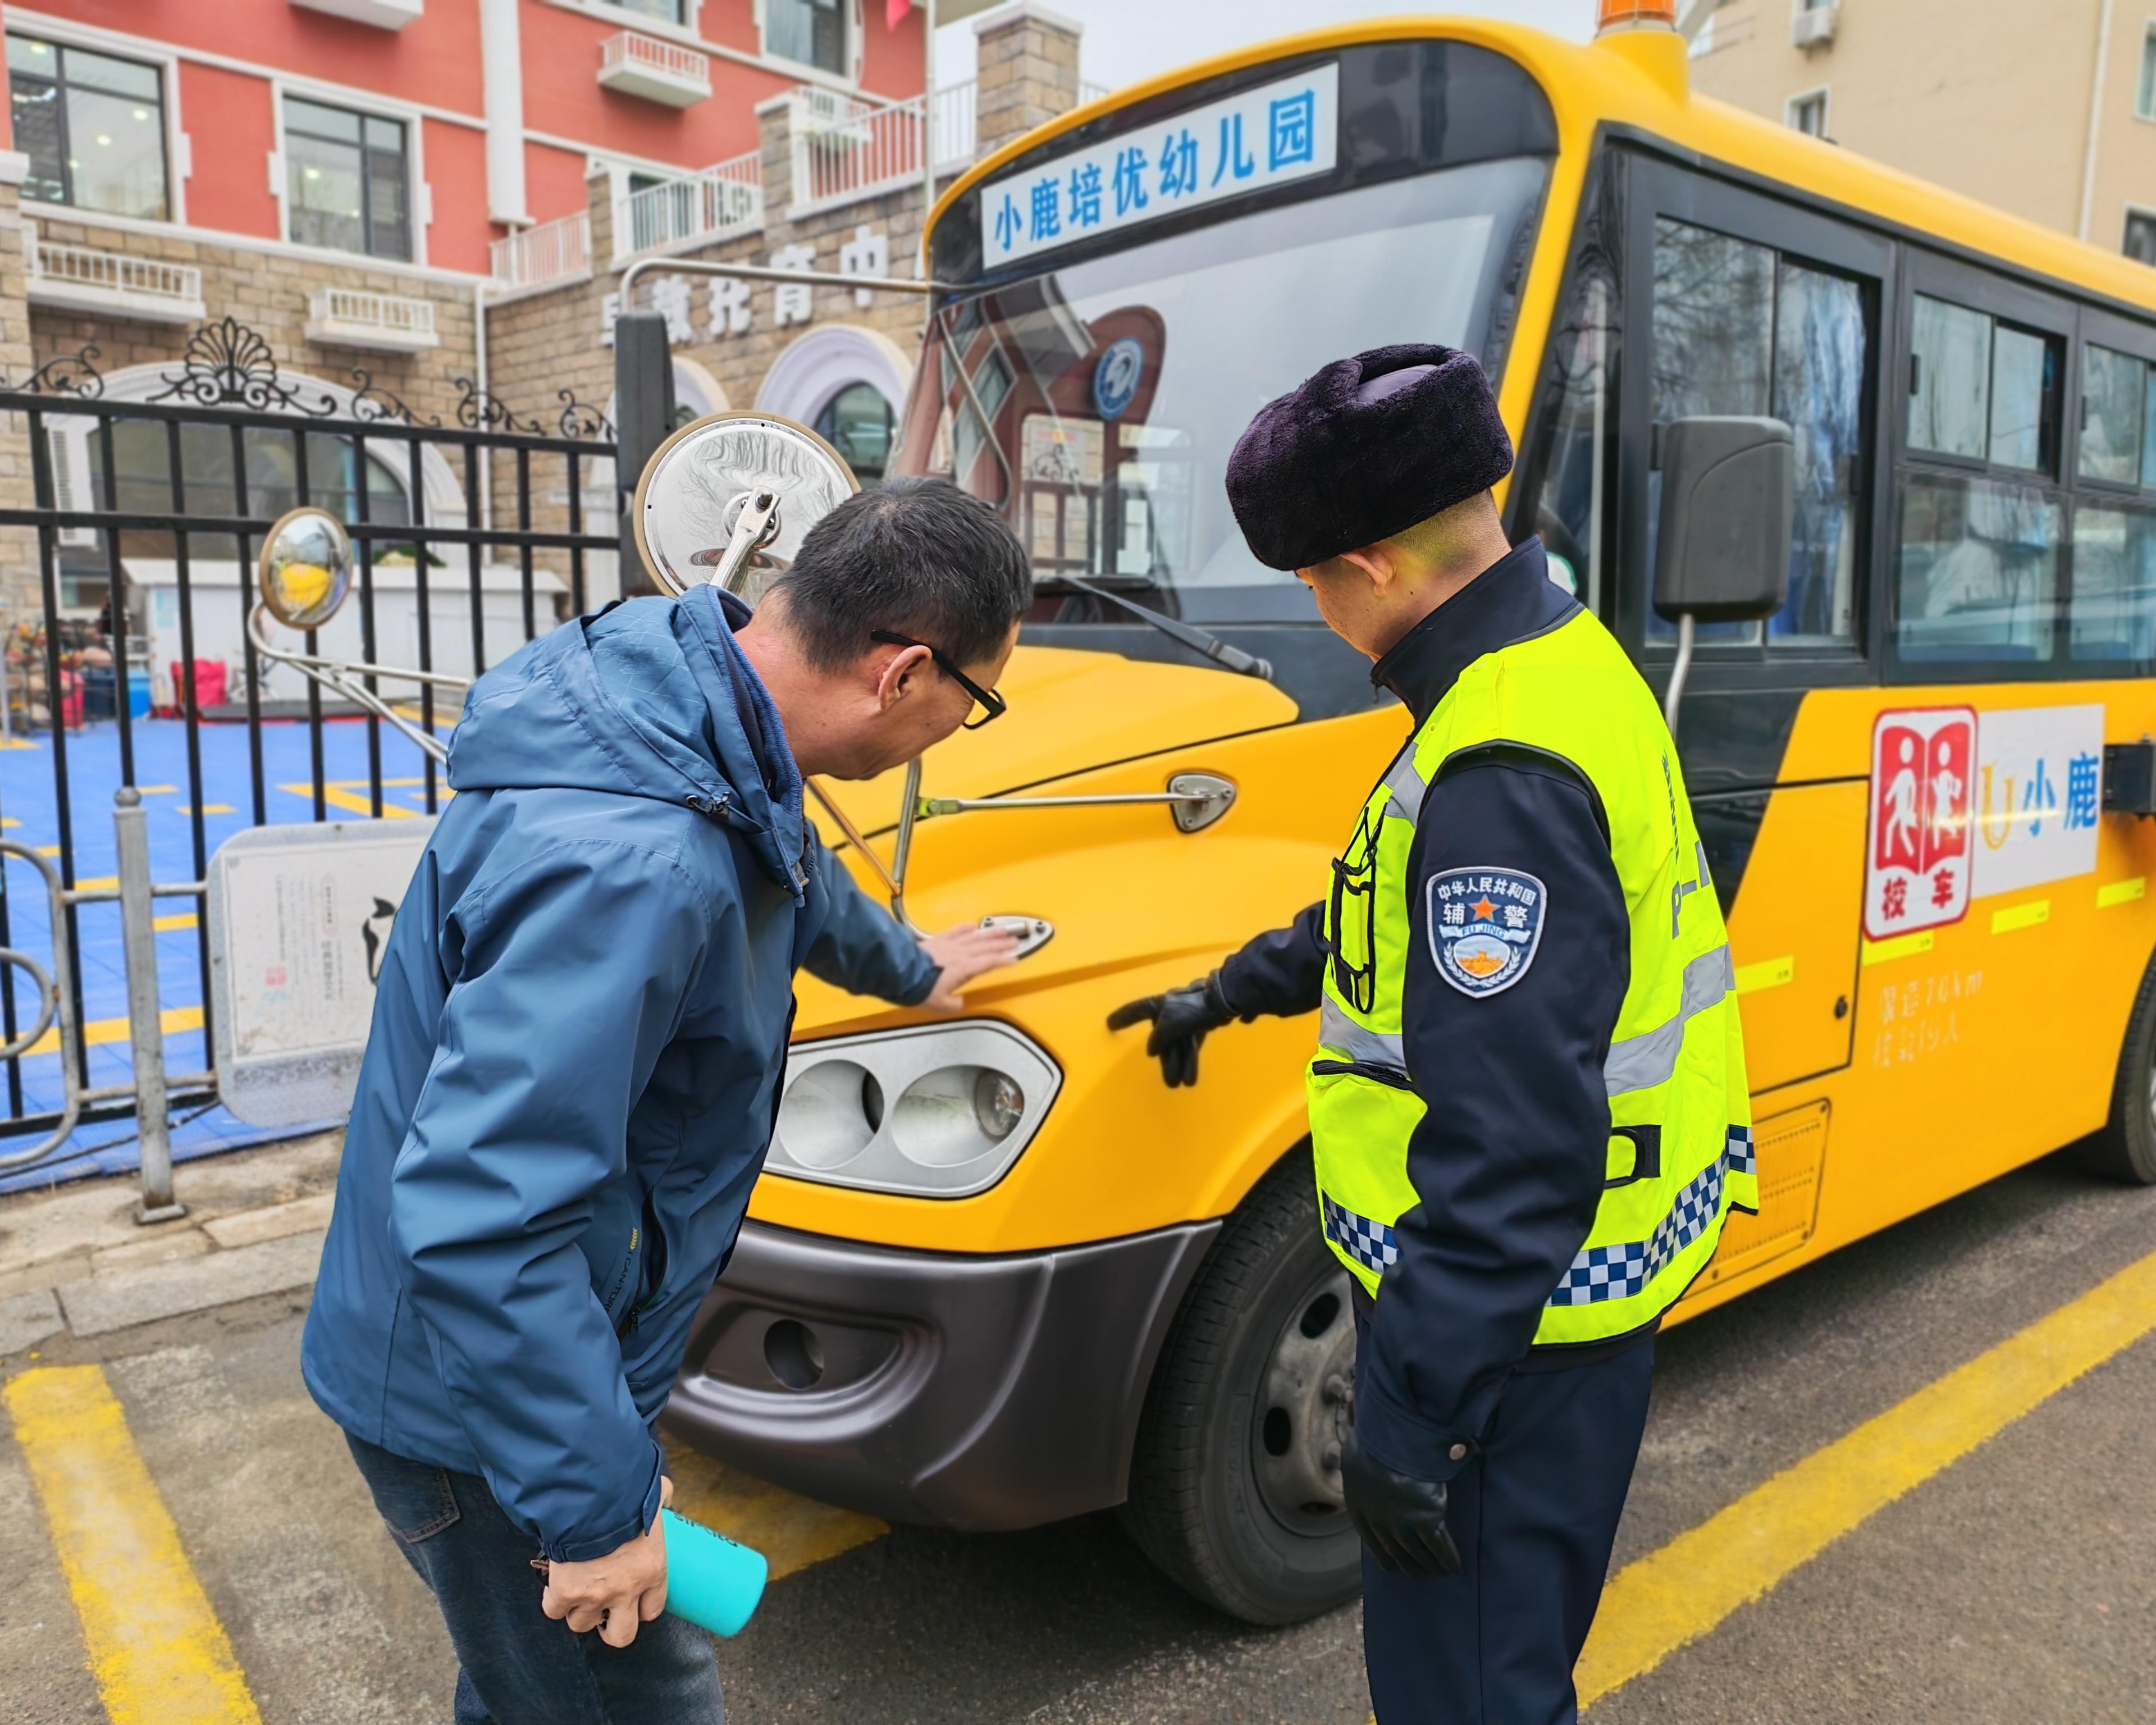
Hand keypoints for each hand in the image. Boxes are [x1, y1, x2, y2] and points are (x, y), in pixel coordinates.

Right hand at [541, 1474, 671, 1646]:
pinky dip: (552, 1601)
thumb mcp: (655, 1497)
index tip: (632, 1601)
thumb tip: (666, 1493)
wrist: (592, 1496)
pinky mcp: (566, 1593)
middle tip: (603, 1614)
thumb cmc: (626, 1493)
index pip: (652, 1610)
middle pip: (620, 1635)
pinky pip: (555, 1611)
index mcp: (653, 1571)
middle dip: (610, 1628)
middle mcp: (627, 1591)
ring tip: (576, 1592)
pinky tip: (554, 1586)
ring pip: (582, 1624)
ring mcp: (595, 1595)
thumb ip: (662, 1500)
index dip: (639, 1609)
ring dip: (578, 1610)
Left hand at [917, 921, 1023, 1011]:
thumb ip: (954, 1004)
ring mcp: (949, 945)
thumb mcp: (941, 1005)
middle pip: (986, 947)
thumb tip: (958, 1002)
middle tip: (1015, 941)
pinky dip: (965, 928)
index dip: (1003, 961)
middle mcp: (960, 954)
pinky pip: (955, 932)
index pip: (989, 963)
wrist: (901, 972)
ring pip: (974, 937)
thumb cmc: (921, 988)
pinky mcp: (937, 941)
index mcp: (964, 969)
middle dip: (1002, 944)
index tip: (1014, 959)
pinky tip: (973, 925)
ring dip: (989, 934)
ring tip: (1002, 930)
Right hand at [1106, 972, 1236, 1087]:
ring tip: (1182, 1085)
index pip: (1136, 1010)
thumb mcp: (1170, 1023)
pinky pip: (1191, 1045)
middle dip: (1167, 1062)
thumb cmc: (1193, 1008)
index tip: (1110, 1024)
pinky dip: (1191, 1060)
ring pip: (1179, 1046)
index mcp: (1160, 1006)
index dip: (1123, 1017)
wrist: (1224, 1001)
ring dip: (1180, 1065)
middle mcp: (1170, 1011)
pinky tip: (1191, 1076)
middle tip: (1170, 1083)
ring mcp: (1186, 1018)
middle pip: (1163, 1040)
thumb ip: (1159, 1037)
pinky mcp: (1200, 1024)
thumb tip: (1152, 1051)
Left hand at [1341, 1434, 1461, 1577]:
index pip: (1374, 1546)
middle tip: (1425, 1573)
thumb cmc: (1373, 1441)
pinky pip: (1440, 1547)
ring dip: (1433, 1567)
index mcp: (1360, 1511)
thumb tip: (1357, 1467)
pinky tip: (1455, 1567)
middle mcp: (1380, 1523)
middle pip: (1398, 1556)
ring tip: (1443, 1572)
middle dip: (1413, 1568)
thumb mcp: (1355, 1460)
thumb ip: (1361, 1474)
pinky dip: (1449, 1559)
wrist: (1392, 1437)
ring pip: (1420, 1555)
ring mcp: (1403, 1524)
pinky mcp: (1426, 1520)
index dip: (1388, 1560)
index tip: (1395, 1567)